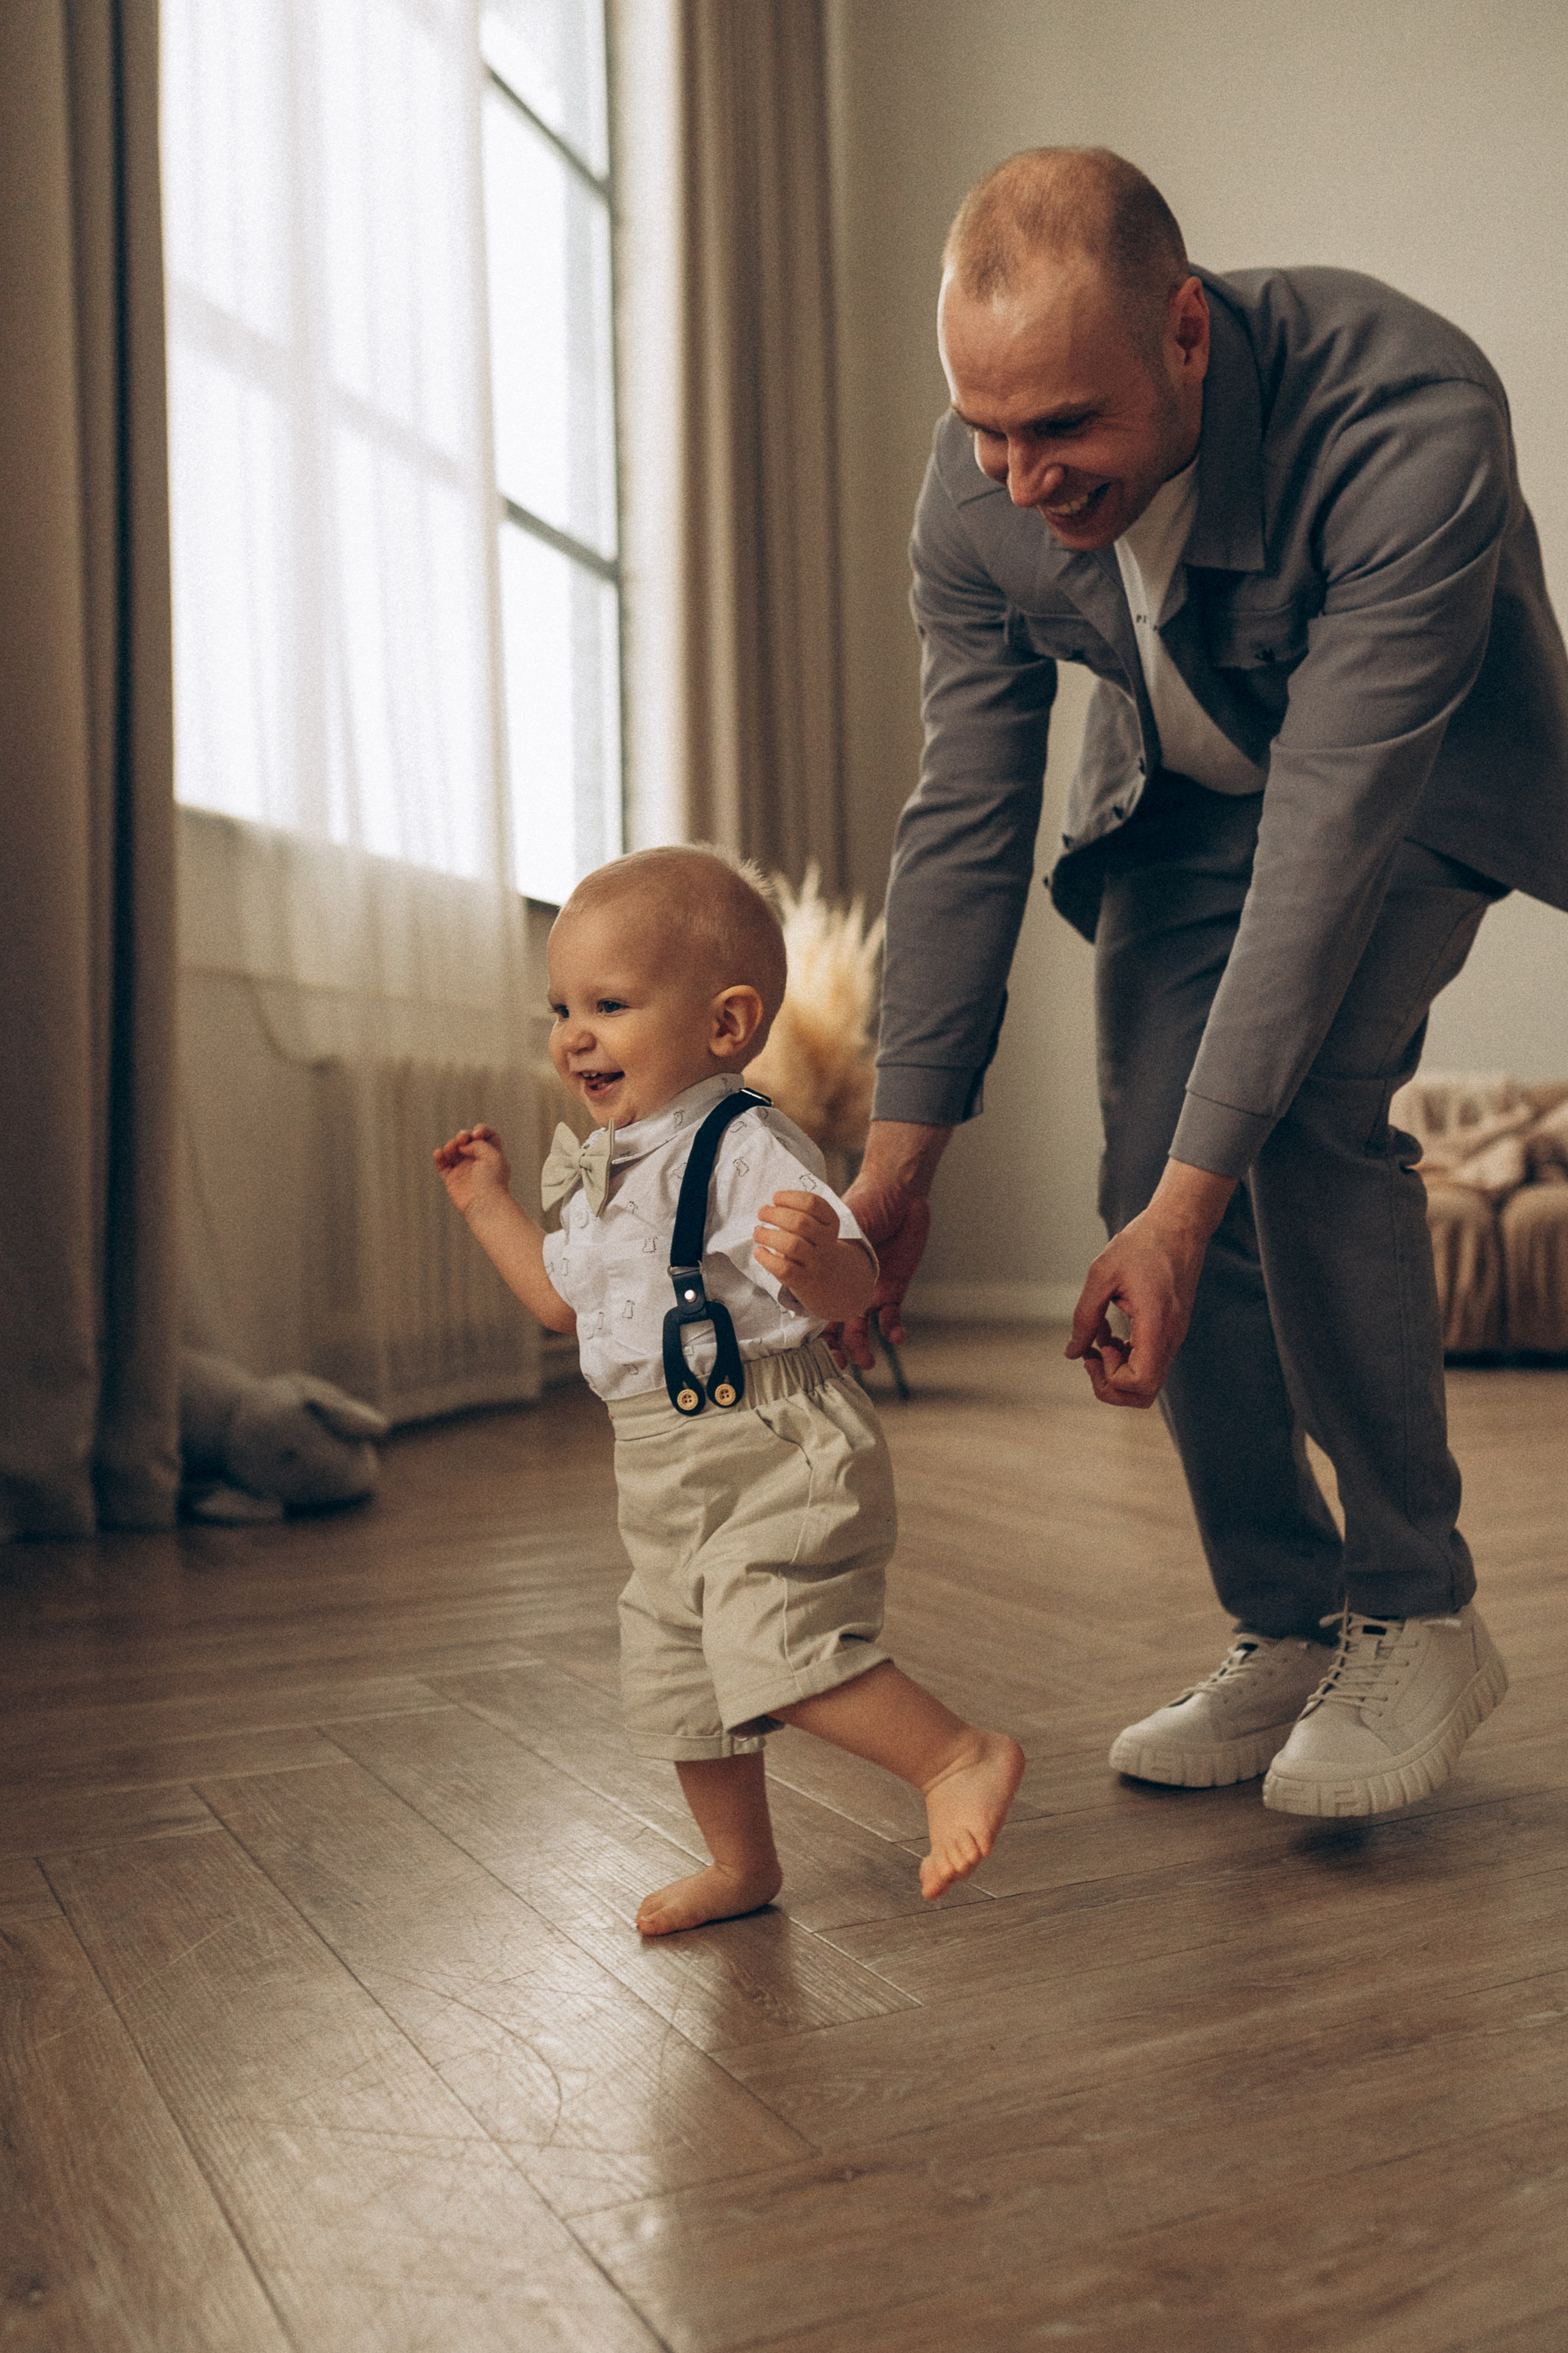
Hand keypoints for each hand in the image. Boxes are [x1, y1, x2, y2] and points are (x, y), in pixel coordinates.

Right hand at [433, 1125, 510, 1219]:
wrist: (484, 1204)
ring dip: (450, 1145)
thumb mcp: (492, 1155)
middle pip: (467, 1141)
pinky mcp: (452, 1179)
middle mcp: (478, 1161)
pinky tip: (439, 1153)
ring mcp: (464, 1170)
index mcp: (492, 1155)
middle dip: (462, 1136)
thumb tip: (463, 1146)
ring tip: (451, 1148)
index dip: (481, 1130)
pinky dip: (439, 1157)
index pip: (486, 1136)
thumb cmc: (492, 1180)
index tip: (477, 1133)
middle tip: (462, 1139)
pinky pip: (442, 1165)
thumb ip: (478, 1144)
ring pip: (453, 1151)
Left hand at [754, 1191, 874, 1320]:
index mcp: (831, 1222)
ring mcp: (817, 1262)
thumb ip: (798, 1213)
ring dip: (769, 1236)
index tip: (775, 1198)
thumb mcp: (815, 1224)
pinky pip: (785, 1270)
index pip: (813, 1203)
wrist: (829, 1276)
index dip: (791, 1197)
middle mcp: (827, 1241)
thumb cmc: (812, 1243)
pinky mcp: (804, 1280)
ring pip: (793, 1245)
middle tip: (762, 1213)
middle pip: (801, 1223)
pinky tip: (759, 1252)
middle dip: (776, 1215)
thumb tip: (768, 1208)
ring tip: (758, 1233)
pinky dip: (767, 1259)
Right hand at [829, 1121, 949, 1369]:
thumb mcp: (835, 1225)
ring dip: (863, 1347)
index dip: (814, 1329)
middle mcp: (846, 1285)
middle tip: (840, 1365)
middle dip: (838, 1347)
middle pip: (838, 1324)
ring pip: (864, 1327)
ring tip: (866, 1363)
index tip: (812, 1348)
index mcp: (827, 1271)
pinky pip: (892, 1316)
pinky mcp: (894, 1287)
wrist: (897, 1192)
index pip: (816, 1305)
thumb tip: (792, 1261)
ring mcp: (870, 1289)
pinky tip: (895, 1337)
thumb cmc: (863, 1201)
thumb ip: (821, 1247)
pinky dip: (893, 1329)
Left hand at [1065, 1161, 1234, 1407]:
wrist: (1178, 1227)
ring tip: (1099, 1340)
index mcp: (1156, 1325)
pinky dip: (1126, 1358)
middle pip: (1144, 1394)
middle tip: (1091, 1355)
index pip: (1141, 1383)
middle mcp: (1170, 1338)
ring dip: (1117, 1371)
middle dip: (1111, 1385)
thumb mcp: (1101, 1274)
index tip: (1097, 1348)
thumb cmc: (1141, 1244)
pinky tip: (1111, 1333)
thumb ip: (1085, 1317)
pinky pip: (1150, 1362)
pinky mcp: (1170, 1332)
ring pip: (1147, 1382)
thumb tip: (1072, 1353)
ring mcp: (1173, 1337)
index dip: (1111, 1378)